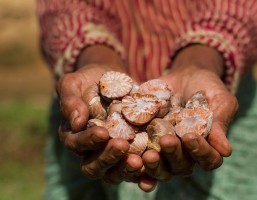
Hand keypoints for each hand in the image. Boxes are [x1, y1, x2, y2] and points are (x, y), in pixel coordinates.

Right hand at [56, 45, 156, 190]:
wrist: (113, 78)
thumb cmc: (89, 80)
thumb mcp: (73, 83)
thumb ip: (70, 101)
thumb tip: (76, 124)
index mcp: (74, 136)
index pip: (76, 144)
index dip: (88, 141)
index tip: (103, 132)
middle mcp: (91, 151)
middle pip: (94, 166)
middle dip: (108, 157)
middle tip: (122, 145)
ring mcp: (111, 155)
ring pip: (114, 173)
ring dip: (125, 169)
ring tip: (140, 160)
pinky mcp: (131, 154)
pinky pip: (135, 170)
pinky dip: (143, 174)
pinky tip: (151, 171)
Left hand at [142, 45, 238, 179]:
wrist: (184, 75)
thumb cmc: (207, 87)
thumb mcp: (219, 100)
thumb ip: (220, 123)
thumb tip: (226, 152)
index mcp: (206, 147)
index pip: (208, 159)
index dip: (200, 152)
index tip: (189, 136)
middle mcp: (186, 154)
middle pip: (182, 166)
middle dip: (173, 155)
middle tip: (166, 141)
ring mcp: (165, 150)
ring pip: (161, 168)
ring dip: (154, 165)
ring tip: (147, 154)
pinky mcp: (146, 142)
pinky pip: (141, 157)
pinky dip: (136, 163)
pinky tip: (129, 158)